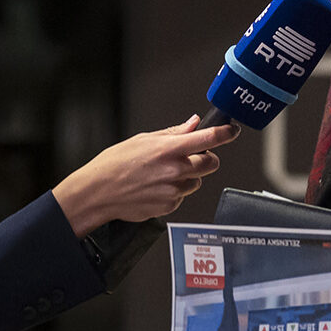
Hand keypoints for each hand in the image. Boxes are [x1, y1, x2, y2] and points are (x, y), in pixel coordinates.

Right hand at [52, 115, 237, 235]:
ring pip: (197, 182)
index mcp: (168, 149)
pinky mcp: (169, 206)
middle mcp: (174, 170)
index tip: (232, 130)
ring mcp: (173, 190)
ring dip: (189, 177)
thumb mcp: (142, 140)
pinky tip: (156, 187)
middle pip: (211, 163)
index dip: (225, 133)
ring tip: (164, 175)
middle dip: (206, 158)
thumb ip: (172, 133)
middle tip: (193, 156)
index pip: (208, 139)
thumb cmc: (114, 164)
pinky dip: (175, 192)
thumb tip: (192, 124)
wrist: (98, 192)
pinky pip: (182, 197)